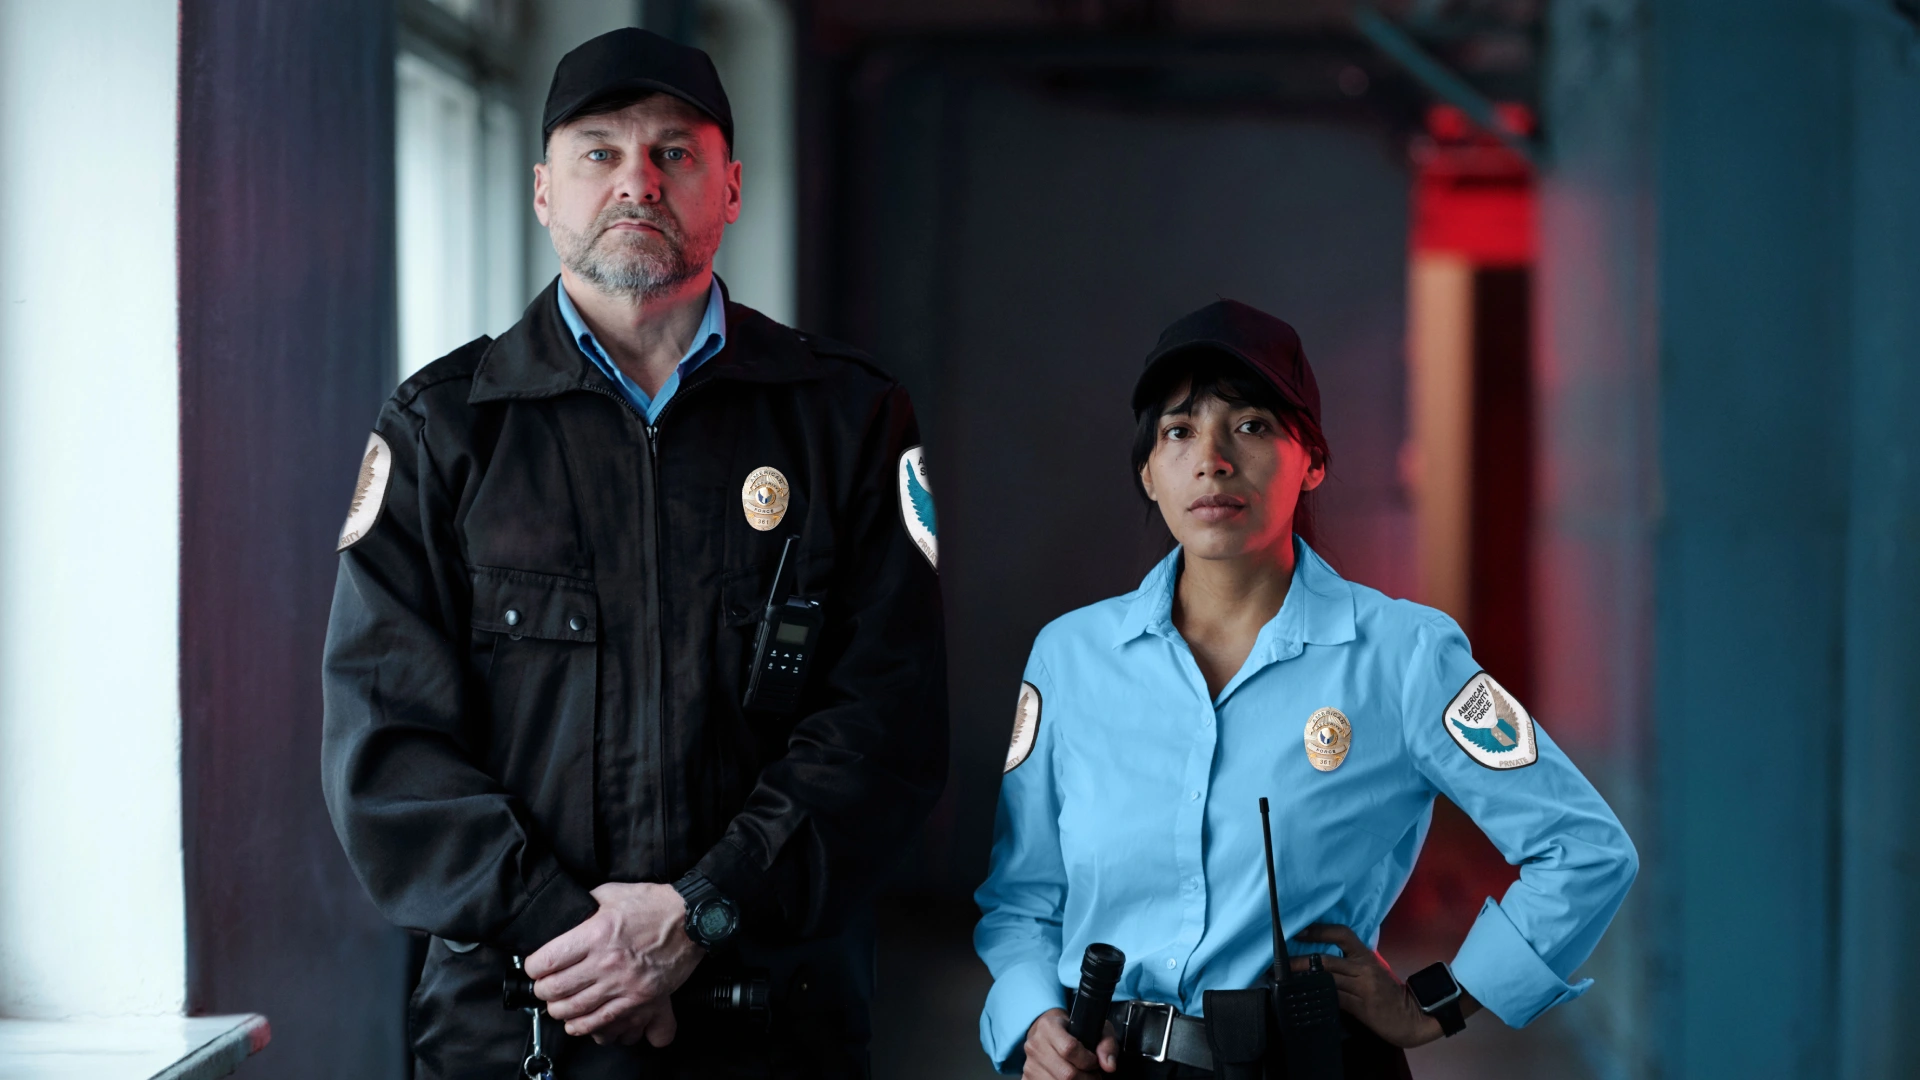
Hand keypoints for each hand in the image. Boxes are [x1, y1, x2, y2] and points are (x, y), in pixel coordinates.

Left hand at [524, 882, 705, 1046]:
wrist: (693, 920)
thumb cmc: (654, 905)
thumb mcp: (612, 893)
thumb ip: (584, 904)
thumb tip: (565, 913)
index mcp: (596, 934)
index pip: (546, 961)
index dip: (532, 967)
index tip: (534, 967)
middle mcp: (607, 963)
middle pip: (556, 990)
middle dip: (543, 991)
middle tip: (544, 987)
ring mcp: (623, 985)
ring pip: (575, 1011)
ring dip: (560, 1010)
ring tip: (559, 1004)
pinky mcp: (640, 1000)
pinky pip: (603, 1023)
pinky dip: (584, 1026)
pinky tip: (578, 1021)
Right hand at [1021, 1007, 1117, 1079]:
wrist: (1048, 1034)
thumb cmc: (1074, 1031)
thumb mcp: (1095, 1028)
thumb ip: (1106, 1044)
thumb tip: (1109, 1065)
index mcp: (1048, 1027)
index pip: (1069, 1049)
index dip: (1088, 1061)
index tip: (1094, 1062)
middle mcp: (1035, 1044)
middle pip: (1066, 1074)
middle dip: (1086, 1079)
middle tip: (1092, 1075)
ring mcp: (1029, 1064)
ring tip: (1082, 1077)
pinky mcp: (1027, 1078)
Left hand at [1291, 924, 1476, 1048]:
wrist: (1410, 1017)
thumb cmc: (1389, 993)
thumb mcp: (1372, 971)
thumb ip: (1351, 963)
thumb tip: (1319, 960)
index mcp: (1365, 956)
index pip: (1341, 934)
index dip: (1319, 931)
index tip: (1299, 931)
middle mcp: (1363, 968)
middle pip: (1326, 960)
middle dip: (1299, 960)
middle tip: (1279, 961)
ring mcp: (1362, 987)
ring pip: (1326, 979)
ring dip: (1303, 979)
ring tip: (1284, 978)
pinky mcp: (1360, 1006)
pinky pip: (1334, 998)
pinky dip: (1317, 996)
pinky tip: (1304, 996)